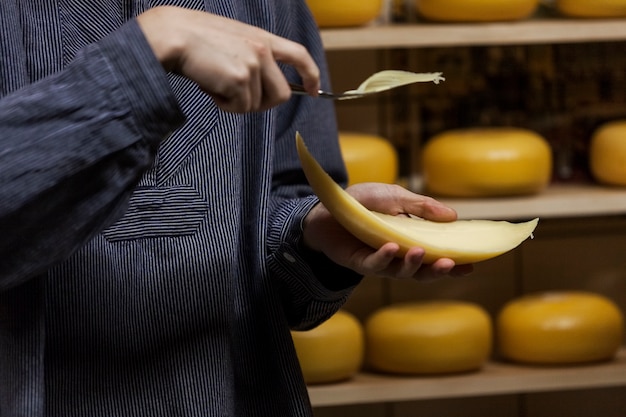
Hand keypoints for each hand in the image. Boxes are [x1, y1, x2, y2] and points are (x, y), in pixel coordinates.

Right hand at [137, 6, 319, 112]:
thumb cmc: (193, 39)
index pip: (299, 54)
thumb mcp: (232, 41)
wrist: (171, 36)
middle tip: (237, 97)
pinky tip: (210, 87)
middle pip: (281, 95)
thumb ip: (252, 58)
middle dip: (262, 103)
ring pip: (257, 105)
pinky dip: (223, 105)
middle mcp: (262, 49)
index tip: (314, 90)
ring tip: (215, 82)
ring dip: (236, 102)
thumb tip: (259, 88)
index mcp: (262, 37)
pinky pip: (239, 108)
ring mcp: (253, 64)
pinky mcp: (240, 79)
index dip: (311, 75)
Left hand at [302, 183, 473, 280]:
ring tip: (420, 251)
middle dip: (438, 271)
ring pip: (400, 272)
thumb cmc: (363, 202)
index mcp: (411, 240)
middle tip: (452, 264)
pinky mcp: (359, 262)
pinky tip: (392, 248)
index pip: (436, 255)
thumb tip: (454, 217)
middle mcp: (398, 255)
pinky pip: (374, 265)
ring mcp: (379, 261)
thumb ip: (422, 207)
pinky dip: (384, 258)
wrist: (327, 206)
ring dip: (412, 265)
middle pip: (422, 271)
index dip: (454, 262)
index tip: (473, 264)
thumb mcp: (395, 197)